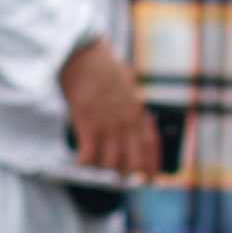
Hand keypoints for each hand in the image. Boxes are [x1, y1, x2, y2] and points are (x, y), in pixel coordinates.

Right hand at [58, 35, 161, 179]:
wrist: (83, 54)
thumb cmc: (100, 66)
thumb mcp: (125, 84)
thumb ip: (130, 102)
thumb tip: (133, 113)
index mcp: (136, 111)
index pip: (151, 145)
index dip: (152, 165)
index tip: (151, 178)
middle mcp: (126, 121)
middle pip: (133, 161)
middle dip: (127, 173)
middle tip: (118, 176)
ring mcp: (108, 124)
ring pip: (111, 163)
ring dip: (102, 167)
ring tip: (94, 162)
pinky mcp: (88, 124)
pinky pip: (89, 156)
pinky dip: (84, 162)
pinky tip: (78, 158)